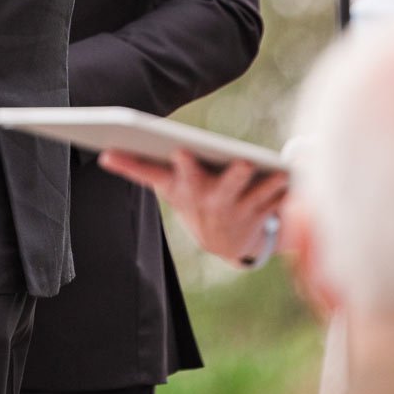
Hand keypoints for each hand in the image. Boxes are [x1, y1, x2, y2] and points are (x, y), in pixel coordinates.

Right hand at [100, 151, 288, 264]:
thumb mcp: (165, 184)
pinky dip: (282, 189)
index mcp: (182, 190)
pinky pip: (275, 201)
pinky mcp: (262, 214)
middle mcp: (209, 202)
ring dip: (265, 185)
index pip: (175, 176)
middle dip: (230, 177)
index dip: (181, 166)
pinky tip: (289, 174)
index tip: (181, 150)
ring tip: (275, 170)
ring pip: (254, 196)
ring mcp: (236, 211)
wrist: (224, 243)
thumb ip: (136, 167)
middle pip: (220, 189)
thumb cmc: (190, 196)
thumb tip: (104, 155)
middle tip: (243, 162)